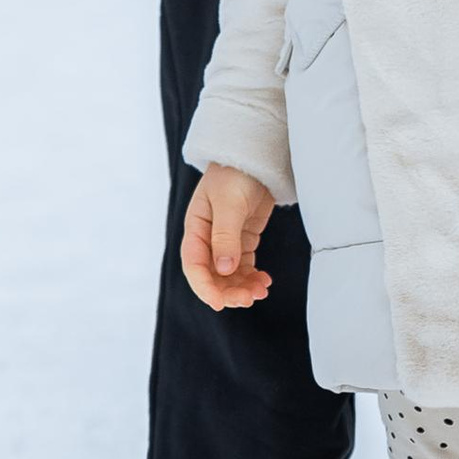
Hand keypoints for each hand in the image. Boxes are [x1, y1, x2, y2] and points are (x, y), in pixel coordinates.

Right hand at [180, 163, 277, 309]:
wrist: (256, 155)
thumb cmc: (235, 172)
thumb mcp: (229, 203)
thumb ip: (225, 236)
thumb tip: (224, 270)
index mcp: (196, 228)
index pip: (194, 266)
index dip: (205, 288)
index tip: (221, 303)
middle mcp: (208, 238)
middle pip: (212, 276)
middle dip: (229, 291)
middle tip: (249, 298)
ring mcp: (225, 240)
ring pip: (229, 275)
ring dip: (242, 287)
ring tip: (261, 290)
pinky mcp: (243, 239)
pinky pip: (244, 266)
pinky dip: (252, 277)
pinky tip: (264, 281)